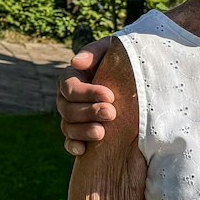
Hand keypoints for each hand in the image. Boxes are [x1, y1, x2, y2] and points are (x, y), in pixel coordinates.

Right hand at [60, 39, 118, 155]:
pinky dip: (74, 146)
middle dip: (89, 112)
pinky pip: (70, 143)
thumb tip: (76, 63)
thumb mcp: (110, 50)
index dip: (87, 93)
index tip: (110, 96)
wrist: (132, 78)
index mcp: (71, 78)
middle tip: (111, 113)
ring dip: (83, 131)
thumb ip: (94, 52)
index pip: (69, 87)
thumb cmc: (120, 60)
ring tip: (102, 132)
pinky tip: (83, 149)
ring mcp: (71, 118)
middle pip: (67, 109)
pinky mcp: (79, 134)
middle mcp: (66, 99)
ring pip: (68, 127)